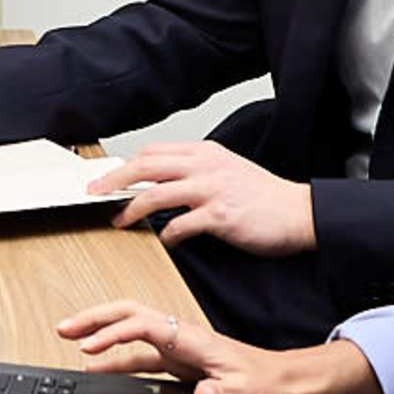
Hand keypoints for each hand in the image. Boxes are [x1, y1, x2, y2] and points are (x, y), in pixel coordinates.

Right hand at [54, 304, 378, 393]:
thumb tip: (199, 392)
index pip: (142, 325)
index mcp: (191, 338)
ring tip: (70, 340)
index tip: (89, 348)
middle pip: (127, 315)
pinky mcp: (178, 363)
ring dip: (100, 333)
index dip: (112, 333)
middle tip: (64, 329)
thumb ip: (220, 392)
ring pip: (129, 331)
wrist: (285, 385)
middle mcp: (180, 337)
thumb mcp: (245, 393)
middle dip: (94, 319)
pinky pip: (138, 355)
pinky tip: (98, 367)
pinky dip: (114, 357)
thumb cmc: (267, 384)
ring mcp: (177, 348)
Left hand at [90, 139, 313, 253]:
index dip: (125, 164)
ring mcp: (212, 189)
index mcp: (204, 152)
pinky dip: (165, 234)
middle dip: (114, 180)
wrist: (300, 212)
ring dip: (131, 209)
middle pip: (146, 165)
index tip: (107, 178)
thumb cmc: (265, 196)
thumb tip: (161, 181)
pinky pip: (181, 225)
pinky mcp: (221, 215)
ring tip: (118, 221)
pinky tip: (161, 241)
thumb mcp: (227, 170)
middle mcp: (205, 166)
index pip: (153, 151)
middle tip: (94, 194)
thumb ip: (196, 171)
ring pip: (156, 194)